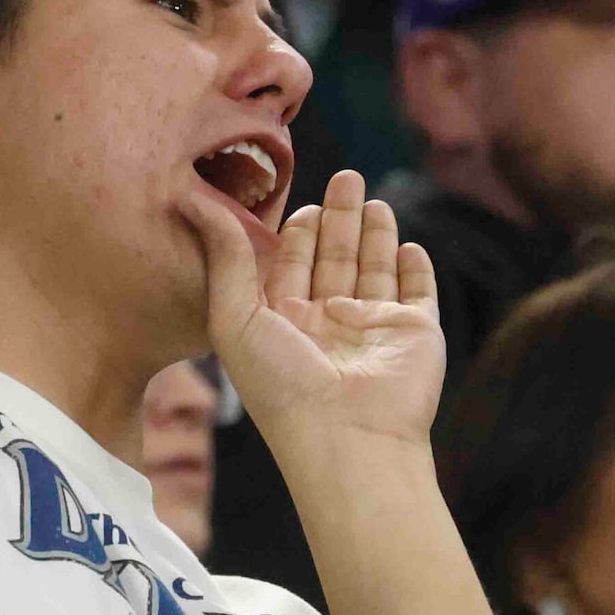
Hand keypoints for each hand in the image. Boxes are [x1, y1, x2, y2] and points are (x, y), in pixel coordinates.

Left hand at [178, 169, 445, 457]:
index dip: (295, 232)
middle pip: (335, 257)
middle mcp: (329, 324)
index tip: (297, 199)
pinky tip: (408, 246)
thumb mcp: (234, 317)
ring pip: (375, 269)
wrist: (348, 438)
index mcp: (285, 322)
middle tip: (346, 175)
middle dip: (339, 218)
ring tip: (371, 198)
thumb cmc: (281, 385)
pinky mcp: (415, 334)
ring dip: (375, 234)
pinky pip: (418, 294)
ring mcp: (374, 329)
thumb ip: (224, 258)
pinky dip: (415, 270)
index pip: (292, 264)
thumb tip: (197, 202)